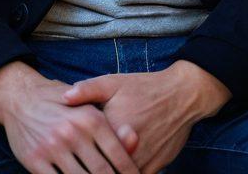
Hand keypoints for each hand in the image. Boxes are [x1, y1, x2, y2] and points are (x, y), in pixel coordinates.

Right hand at [0, 61, 139, 173]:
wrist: (20, 97)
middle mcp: (73, 133)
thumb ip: (110, 124)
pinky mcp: (35, 160)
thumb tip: (135, 139)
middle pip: (102, 172)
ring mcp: (52, 147)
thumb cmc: (60, 101)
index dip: (130, 172)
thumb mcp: (88, 104)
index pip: (118, 154)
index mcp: (90, 118)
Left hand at [61, 62, 230, 173]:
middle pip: (102, 167)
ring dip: (109, 172)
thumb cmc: (145, 88)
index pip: (86, 150)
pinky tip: (117, 170)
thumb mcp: (114, 82)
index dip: (75, 157)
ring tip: (99, 168)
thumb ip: (87, 90)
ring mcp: (143, 160)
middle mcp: (127, 148)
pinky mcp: (156, 167)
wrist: (183, 96)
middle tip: (82, 167)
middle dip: (90, 168)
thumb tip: (63, 98)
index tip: (69, 159)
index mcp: (111, 128)